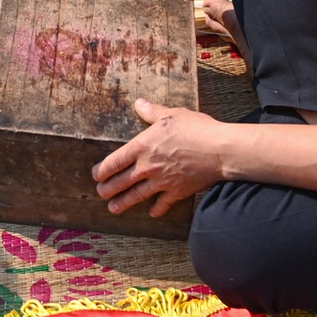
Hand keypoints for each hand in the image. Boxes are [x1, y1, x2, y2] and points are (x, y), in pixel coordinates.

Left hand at [91, 99, 228, 216]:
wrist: (219, 151)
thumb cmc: (196, 129)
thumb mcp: (172, 114)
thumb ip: (152, 112)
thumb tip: (138, 103)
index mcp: (143, 146)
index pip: (115, 162)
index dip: (102, 170)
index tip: (96, 175)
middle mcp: (148, 166)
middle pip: (121, 181)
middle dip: (108, 189)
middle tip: (100, 193)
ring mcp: (162, 181)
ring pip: (137, 195)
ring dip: (124, 203)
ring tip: (113, 208)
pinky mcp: (177, 192)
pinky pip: (163, 203)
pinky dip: (157, 209)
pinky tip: (152, 213)